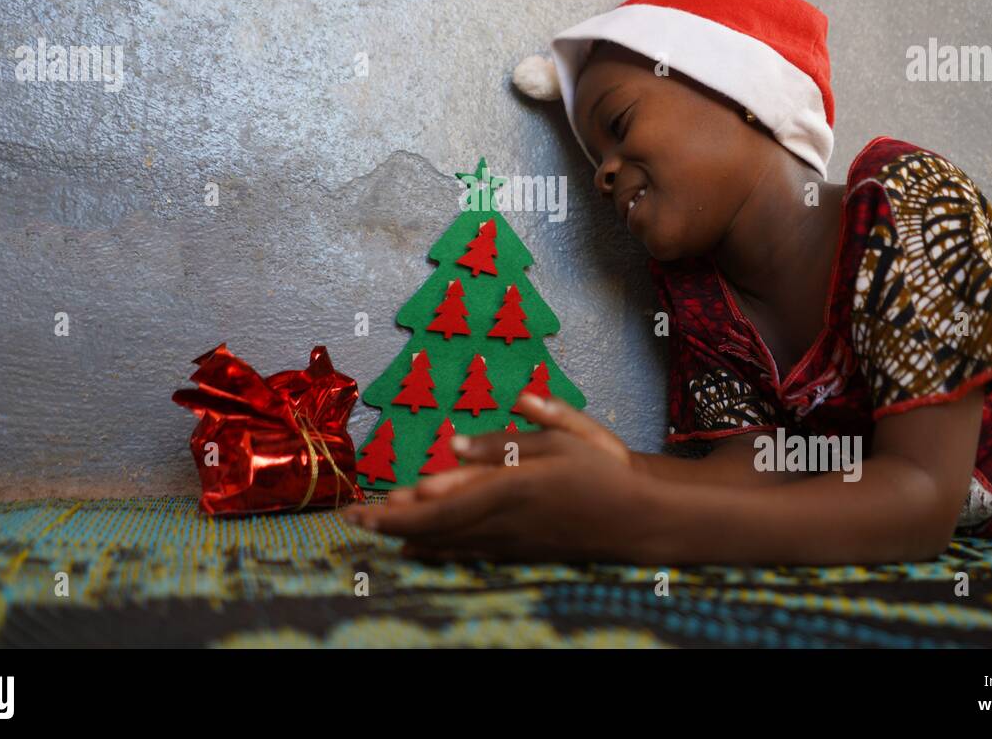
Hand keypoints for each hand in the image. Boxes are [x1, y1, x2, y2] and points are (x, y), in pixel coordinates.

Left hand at [345, 448, 650, 563]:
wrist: (638, 517)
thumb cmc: (601, 469)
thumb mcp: (560, 439)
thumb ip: (505, 442)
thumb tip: (454, 443)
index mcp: (508, 488)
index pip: (439, 506)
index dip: (396, 513)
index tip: (361, 511)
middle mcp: (502, 521)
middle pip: (434, 528)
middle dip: (390, 526)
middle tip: (352, 520)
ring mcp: (510, 541)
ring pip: (448, 542)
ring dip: (408, 534)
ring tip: (375, 526)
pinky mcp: (520, 550)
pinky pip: (468, 551)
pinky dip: (437, 547)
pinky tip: (419, 545)